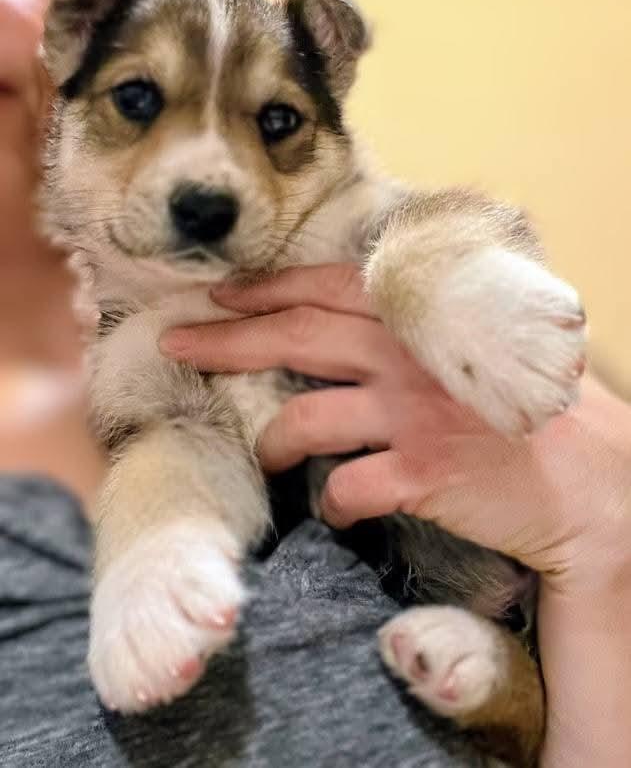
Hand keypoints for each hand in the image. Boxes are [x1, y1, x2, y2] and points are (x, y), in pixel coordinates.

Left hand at [160, 263, 630, 589]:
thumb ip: (428, 322)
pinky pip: (345, 489)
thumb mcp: (485, 342)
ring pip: (304, 420)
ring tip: (265, 456)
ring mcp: (412, 415)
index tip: (220, 294)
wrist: (594, 479)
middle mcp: (408, 357)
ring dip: (271, 442)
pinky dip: (331, 504)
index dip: (267, 289)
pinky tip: (338, 510)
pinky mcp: (421, 473)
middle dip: (227, 340)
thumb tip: (371, 310)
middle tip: (178, 345)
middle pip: (296, 339)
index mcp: (421, 319)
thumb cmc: (539, 406)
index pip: (327, 288)